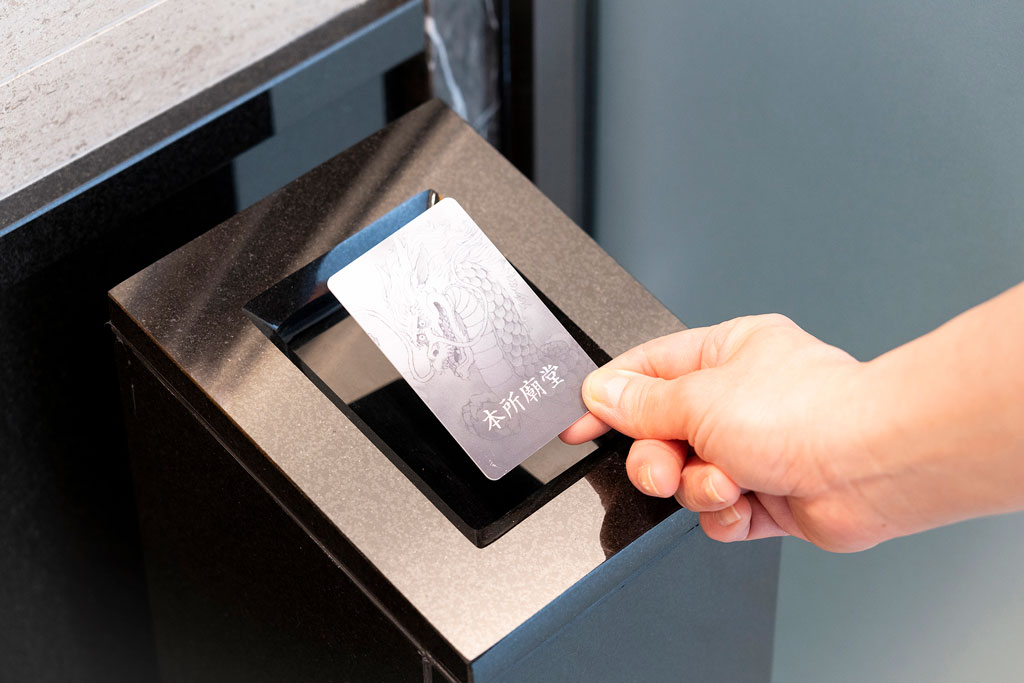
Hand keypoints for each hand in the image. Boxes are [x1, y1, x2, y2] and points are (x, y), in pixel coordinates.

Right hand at [561, 314, 884, 551]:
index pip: (646, 371)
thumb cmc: (806, 412)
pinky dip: (724, 512)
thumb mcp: (698, 398)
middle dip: (657, 457)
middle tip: (663, 465)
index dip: (608, 399)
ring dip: (697, 485)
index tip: (578, 426)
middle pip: (661, 432)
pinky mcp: (768, 495)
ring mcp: (755, 448)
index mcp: (725, 354)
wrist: (869, 466)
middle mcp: (740, 399)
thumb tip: (601, 393)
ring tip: (725, 481)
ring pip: (687, 476)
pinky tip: (745, 501)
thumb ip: (641, 403)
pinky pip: (717, 511)